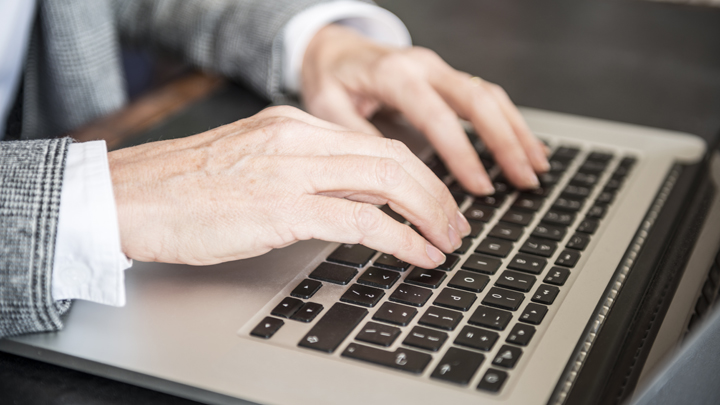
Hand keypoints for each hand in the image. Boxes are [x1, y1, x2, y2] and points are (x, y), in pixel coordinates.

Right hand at [108, 106, 470, 267]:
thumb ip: (302, 170)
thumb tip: (351, 196)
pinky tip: (417, 254)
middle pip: (393, 157)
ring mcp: (292, 170)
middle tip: (455, 222)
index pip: (375, 143)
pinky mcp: (282, 207)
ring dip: (428, 214)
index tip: (433, 198)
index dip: (416, 172)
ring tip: (447, 240)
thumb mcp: (252, 162)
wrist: (129, 196)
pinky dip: (400, 238)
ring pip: (388, 181)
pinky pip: (361, 220)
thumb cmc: (183, 188)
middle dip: (435, 192)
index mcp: (292, 125)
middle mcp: (299, 139)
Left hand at [301, 24, 549, 194]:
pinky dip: (508, 121)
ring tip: (535, 168)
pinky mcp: (444, 78)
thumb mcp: (327, 108)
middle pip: (477, 100)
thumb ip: (357, 137)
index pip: (438, 116)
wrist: (331, 47)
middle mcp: (423, 67)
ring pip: (489, 95)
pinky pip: (485, 96)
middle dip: (505, 142)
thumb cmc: (329, 78)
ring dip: (516, 131)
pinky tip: (524, 145)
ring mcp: (438, 70)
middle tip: (523, 180)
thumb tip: (389, 176)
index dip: (462, 153)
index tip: (480, 186)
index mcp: (394, 75)